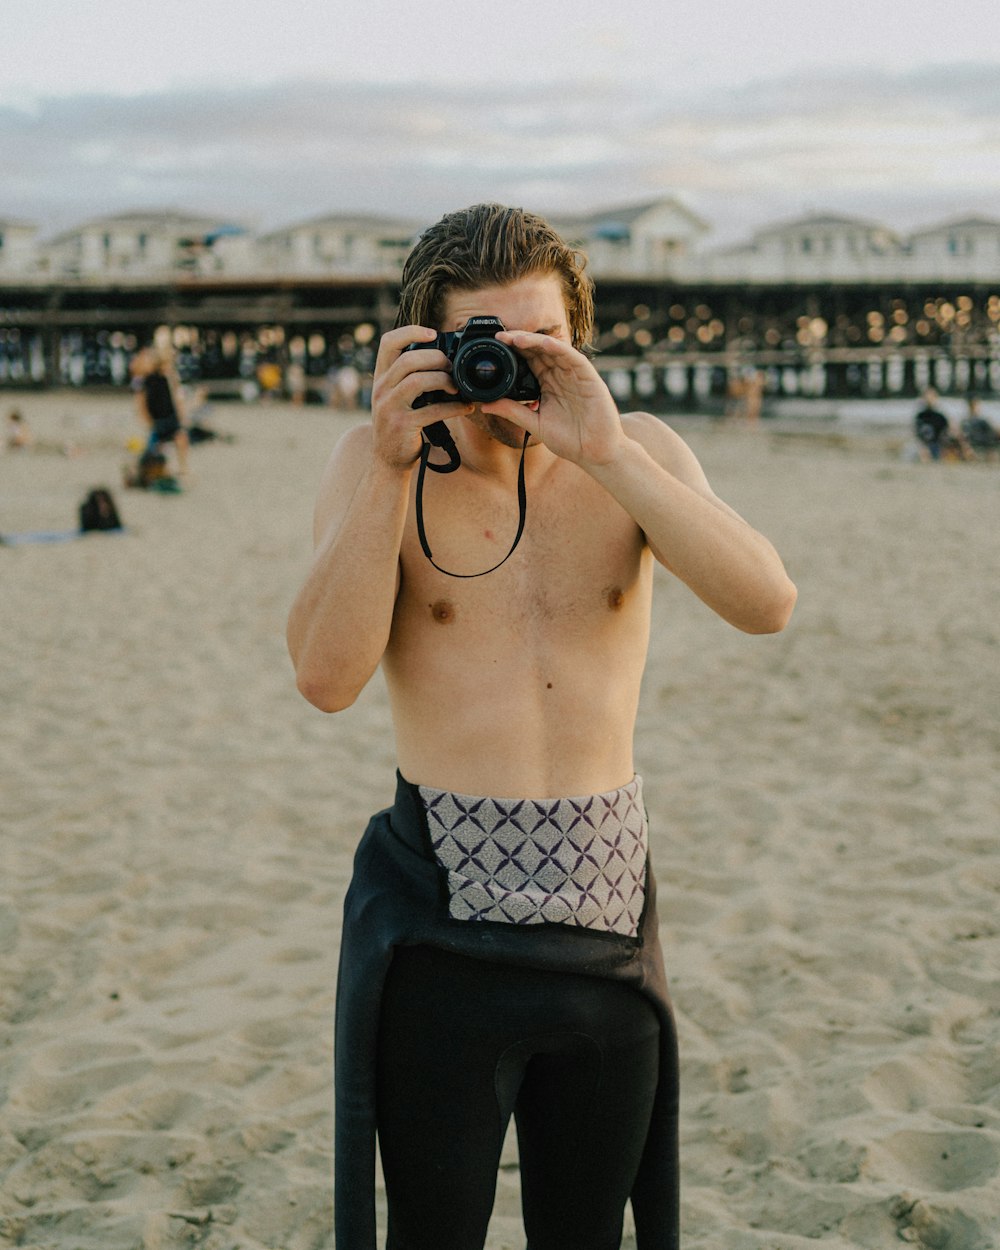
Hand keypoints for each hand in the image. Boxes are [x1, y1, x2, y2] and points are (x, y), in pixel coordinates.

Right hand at [370, 326, 471, 469]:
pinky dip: (454, 407)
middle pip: (408, 360)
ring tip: (457, 387)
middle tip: (452, 366)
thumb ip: (408, 377)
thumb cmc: (398, 425)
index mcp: (381, 377)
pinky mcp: (403, 425)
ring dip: (444, 380)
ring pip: (418, 381)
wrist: (387, 460)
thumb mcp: (395, 397)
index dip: (410, 332)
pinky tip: (466, 407)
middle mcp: (381, 389)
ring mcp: (390, 407)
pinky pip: (433, 410)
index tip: (433, 333)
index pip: (388, 342)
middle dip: (436, 358)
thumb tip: (444, 358)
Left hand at [488, 331, 625, 467]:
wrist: (595, 454)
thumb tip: (486, 405)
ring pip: (554, 350)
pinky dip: (560, 349)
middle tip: (500, 337)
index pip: (529, 361)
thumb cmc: (570, 440)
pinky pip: (573, 358)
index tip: (495, 346)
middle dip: (520, 342)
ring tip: (516, 338)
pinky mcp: (589, 378)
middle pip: (539, 351)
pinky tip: (546, 343)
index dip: (513, 352)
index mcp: (547, 384)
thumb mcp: (535, 424)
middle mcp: (561, 375)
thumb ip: (513, 412)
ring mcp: (575, 375)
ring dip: (535, 342)